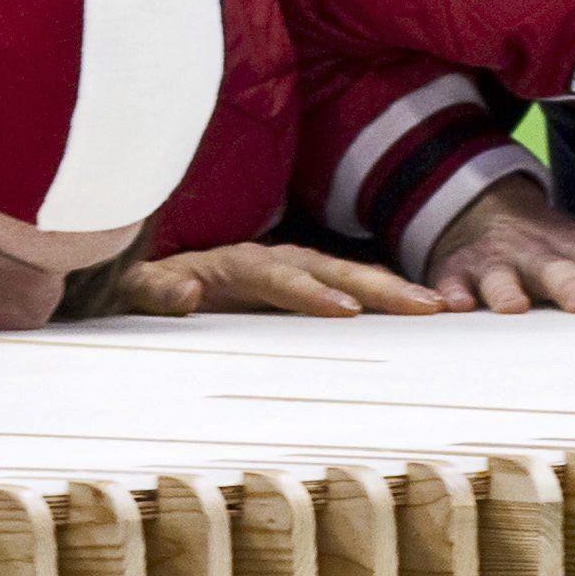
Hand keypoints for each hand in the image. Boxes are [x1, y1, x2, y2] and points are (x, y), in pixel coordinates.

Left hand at [122, 242, 443, 317]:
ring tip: (438, 309)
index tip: (345, 311)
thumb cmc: (149, 290)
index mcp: (233, 263)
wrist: (156, 284)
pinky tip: (423, 313)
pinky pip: (351, 291)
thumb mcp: (137, 290)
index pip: (277, 275)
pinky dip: (385, 298)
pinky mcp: (307, 290)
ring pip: (349, 276)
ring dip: (392, 290)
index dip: (309, 293)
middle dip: (376, 286)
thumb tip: (186, 294)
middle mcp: (272, 262)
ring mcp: (294, 274)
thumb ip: (153, 290)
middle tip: (422, 307)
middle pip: (330, 269)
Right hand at [425, 178, 574, 313]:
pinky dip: (445, 296)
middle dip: (569, 283)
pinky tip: (449, 308)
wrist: (490, 217)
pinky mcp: (455, 276)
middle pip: (557, 269)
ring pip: (500, 279)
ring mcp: (496, 266)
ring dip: (506, 292)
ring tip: (514, 309)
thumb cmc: (566, 250)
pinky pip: (447, 286)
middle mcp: (543, 256)